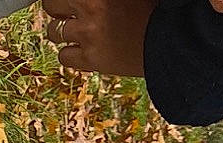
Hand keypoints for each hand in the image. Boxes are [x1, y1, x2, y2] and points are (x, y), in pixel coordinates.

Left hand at [40, 0, 157, 76]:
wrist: (170, 41)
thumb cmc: (150, 13)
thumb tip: (82, 2)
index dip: (67, 0)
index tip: (72, 4)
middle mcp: (92, 6)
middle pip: (51, 3)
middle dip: (58, 8)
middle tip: (70, 12)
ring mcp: (89, 33)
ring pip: (53, 31)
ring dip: (62, 32)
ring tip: (80, 31)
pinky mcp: (91, 58)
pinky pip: (63, 55)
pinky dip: (70, 53)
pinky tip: (84, 49)